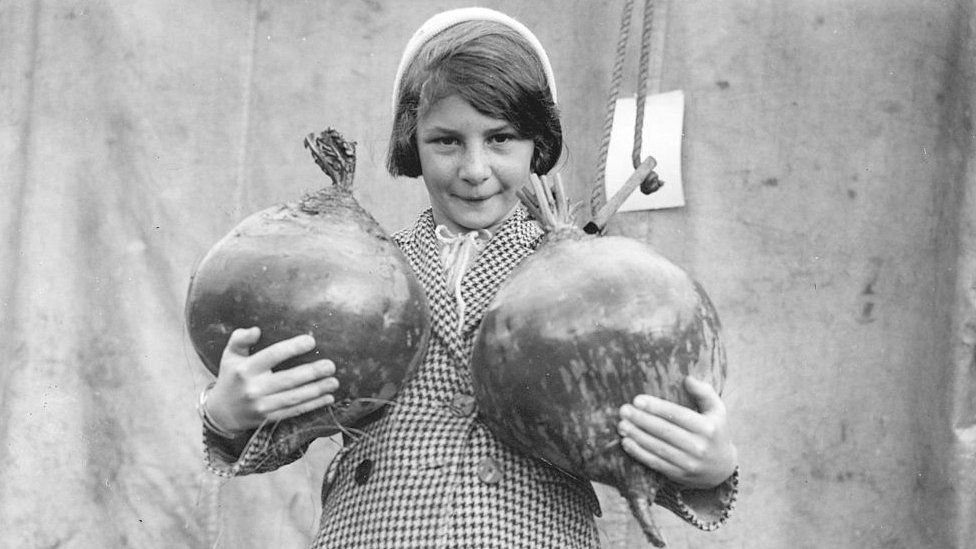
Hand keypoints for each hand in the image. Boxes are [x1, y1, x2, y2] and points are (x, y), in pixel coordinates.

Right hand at [206, 327, 339, 431]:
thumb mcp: (230, 355)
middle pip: (288, 379)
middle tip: (331, 366)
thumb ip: (241, 339)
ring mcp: (262, 406)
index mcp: (245, 369)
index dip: (292, 348)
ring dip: (317, 390)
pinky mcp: (268, 418)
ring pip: (294, 397)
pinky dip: (313, 405)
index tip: (311, 341)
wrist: (221, 413)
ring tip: (334, 382)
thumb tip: (256, 330)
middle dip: (312, 372)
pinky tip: (328, 398)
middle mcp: (254, 388)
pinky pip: (294, 411)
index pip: (272, 356)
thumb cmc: (231, 377)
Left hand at [618, 376, 736, 489]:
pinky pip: (655, 463)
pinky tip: (626, 442)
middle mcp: (699, 447)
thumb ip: (704, 392)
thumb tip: (687, 378)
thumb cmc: (715, 431)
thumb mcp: (717, 410)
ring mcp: (688, 463)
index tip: (637, 399)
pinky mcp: (679, 475)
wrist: (722, 469)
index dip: (656, 407)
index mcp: (708, 428)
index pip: (678, 415)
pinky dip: (639, 453)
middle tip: (624, 410)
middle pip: (664, 431)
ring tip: (621, 425)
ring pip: (657, 448)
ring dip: (636, 436)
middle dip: (641, 420)